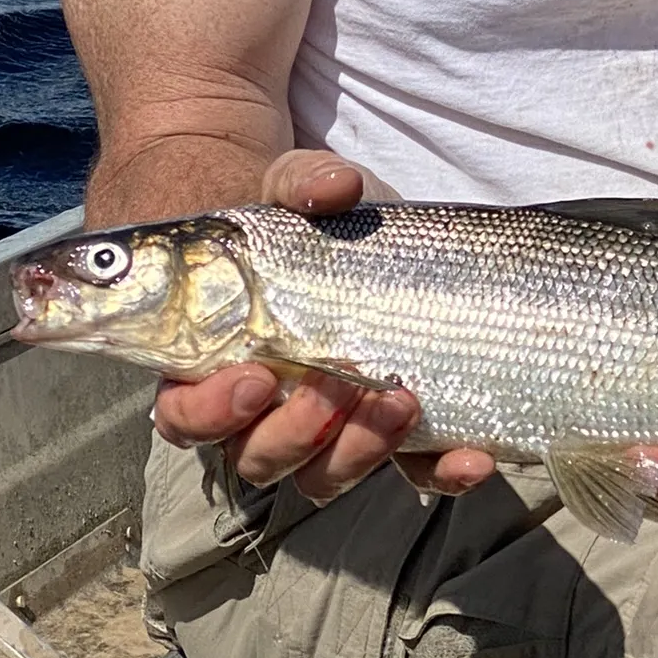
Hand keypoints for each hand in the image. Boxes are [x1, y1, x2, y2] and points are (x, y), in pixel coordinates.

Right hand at [152, 150, 495, 503]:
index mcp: (220, 361)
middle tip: (338, 384)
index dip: (210, 411)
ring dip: (362, 451)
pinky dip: (442, 474)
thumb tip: (336, 185)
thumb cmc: (308, 220)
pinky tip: (473, 460)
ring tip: (403, 399)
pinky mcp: (394, 427)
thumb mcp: (296, 186)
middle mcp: (266, 411)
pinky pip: (412, 471)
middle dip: (298, 432)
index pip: (184, 415)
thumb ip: (301, 182)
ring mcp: (332, 427)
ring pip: (326, 475)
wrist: (365, 231)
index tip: (258, 377)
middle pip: (260, 457)